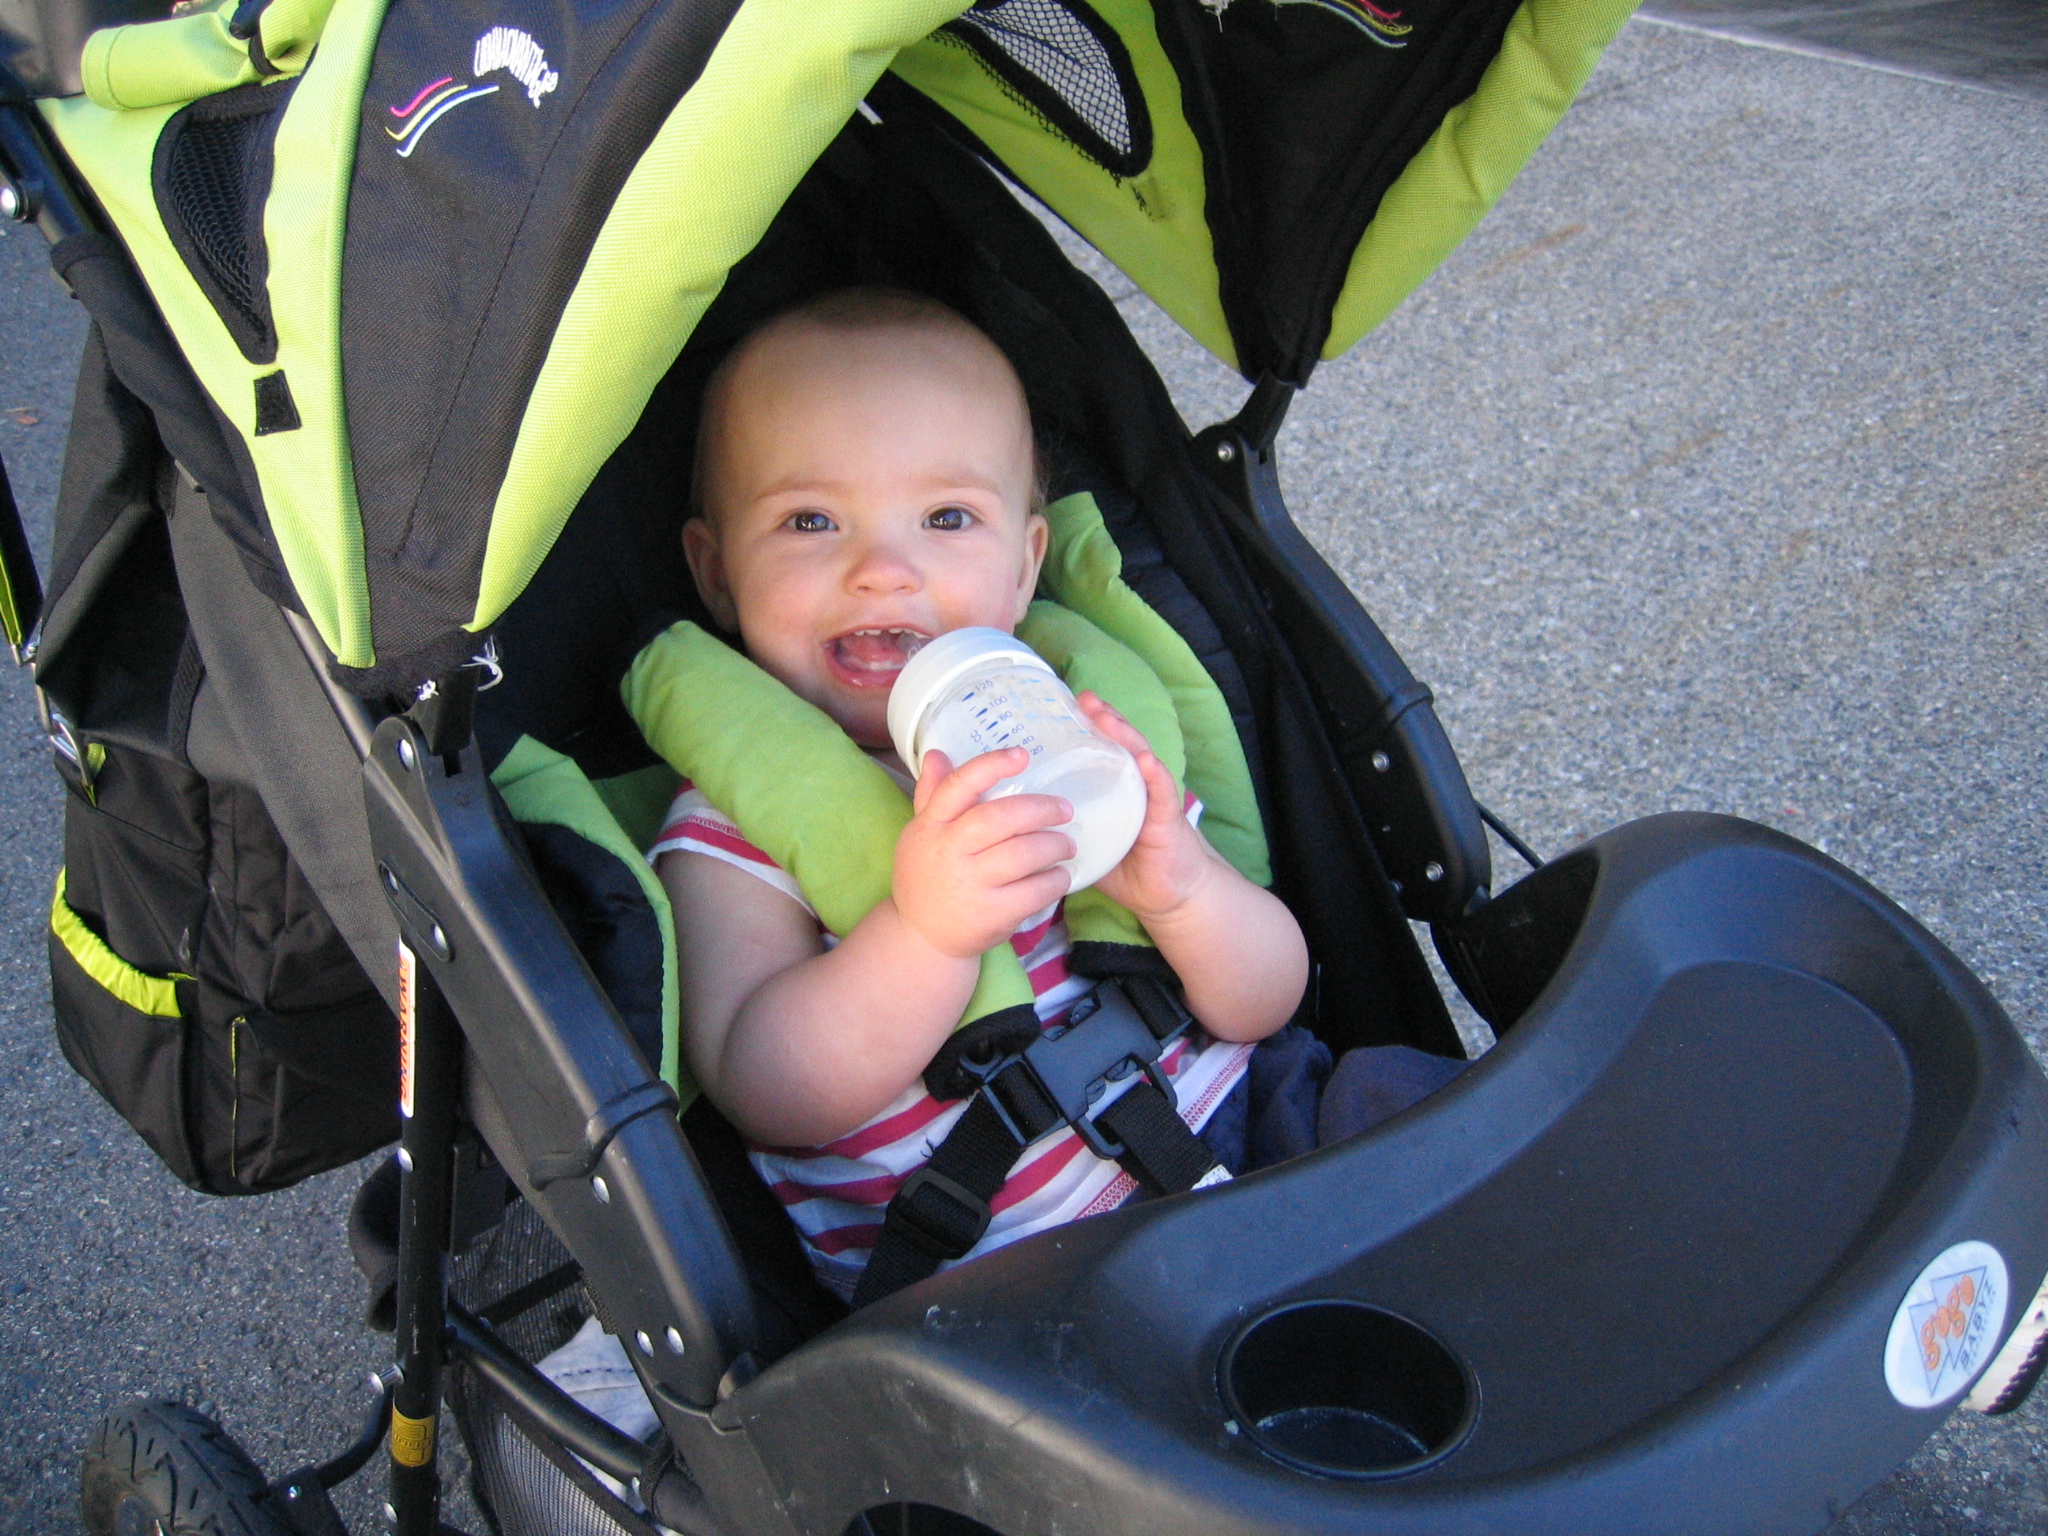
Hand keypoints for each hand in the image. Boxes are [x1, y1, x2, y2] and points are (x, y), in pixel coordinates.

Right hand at [892, 748, 1074, 958]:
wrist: (921, 936)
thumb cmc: (927, 876)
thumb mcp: (921, 834)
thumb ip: (932, 794)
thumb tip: (938, 753)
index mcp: (931, 826)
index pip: (959, 787)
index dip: (991, 766)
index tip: (1022, 755)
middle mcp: (948, 852)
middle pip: (1001, 818)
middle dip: (1041, 809)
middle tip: (1065, 810)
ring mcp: (970, 885)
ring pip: (1024, 854)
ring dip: (1055, 846)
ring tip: (1067, 844)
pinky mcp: (992, 915)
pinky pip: (1035, 891)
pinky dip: (1056, 880)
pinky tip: (1060, 876)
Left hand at [1075, 693, 1217, 922]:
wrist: (1169, 896)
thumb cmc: (1128, 869)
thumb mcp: (1087, 846)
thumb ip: (1061, 833)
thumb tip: (1017, 830)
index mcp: (1115, 790)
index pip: (1101, 751)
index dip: (1086, 727)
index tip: (1064, 705)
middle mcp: (1135, 786)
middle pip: (1120, 745)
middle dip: (1103, 719)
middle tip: (1084, 698)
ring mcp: (1153, 799)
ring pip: (1140, 758)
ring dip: (1125, 735)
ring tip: (1107, 716)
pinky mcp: (1168, 818)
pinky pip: (1162, 792)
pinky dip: (1155, 774)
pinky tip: (1146, 760)